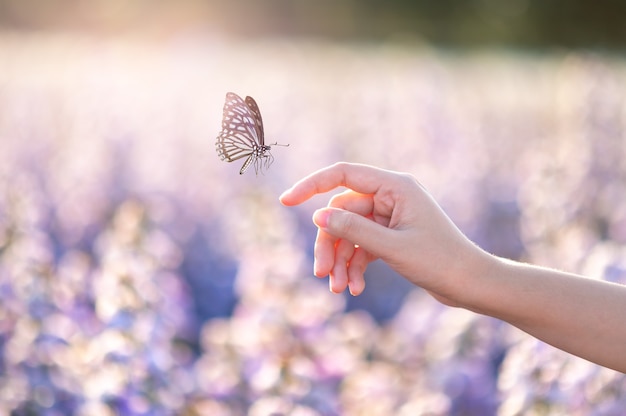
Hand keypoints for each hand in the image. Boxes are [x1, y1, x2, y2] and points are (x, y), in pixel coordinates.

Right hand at [279, 162, 488, 299]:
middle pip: (341, 213)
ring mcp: (389, 217)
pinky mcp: (390, 236)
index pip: (343, 175)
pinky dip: (354, 265)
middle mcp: (390, 197)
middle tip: (321, 274)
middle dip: (329, 244)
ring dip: (340, 259)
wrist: (471, 284)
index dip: (311, 185)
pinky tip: (354, 288)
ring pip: (349, 232)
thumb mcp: (392, 247)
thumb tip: (317, 215)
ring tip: (337, 289)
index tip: (286, 201)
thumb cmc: (439, 261)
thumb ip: (353, 229)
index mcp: (395, 186)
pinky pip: (361, 245)